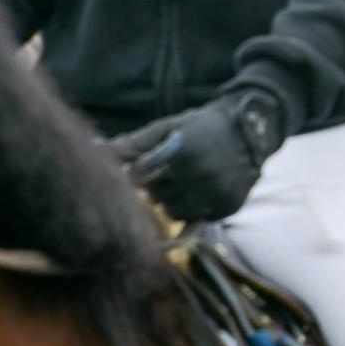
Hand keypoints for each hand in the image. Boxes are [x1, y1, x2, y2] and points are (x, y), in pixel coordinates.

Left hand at [116, 89, 285, 221]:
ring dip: (172, 200)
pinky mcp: (229, 206)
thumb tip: (95, 150)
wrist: (249, 131)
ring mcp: (218, 192)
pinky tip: (197, 192)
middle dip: (156, 186)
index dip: (138, 172)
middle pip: (157, 196)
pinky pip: (197, 218)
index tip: (142, 166)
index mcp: (183, 151)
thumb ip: (133, 142)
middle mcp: (203, 174)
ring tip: (183, 182)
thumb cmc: (199, 128)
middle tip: (168, 172)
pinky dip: (193, 209)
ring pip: (174, 211)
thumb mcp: (167, 128)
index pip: (141, 175)